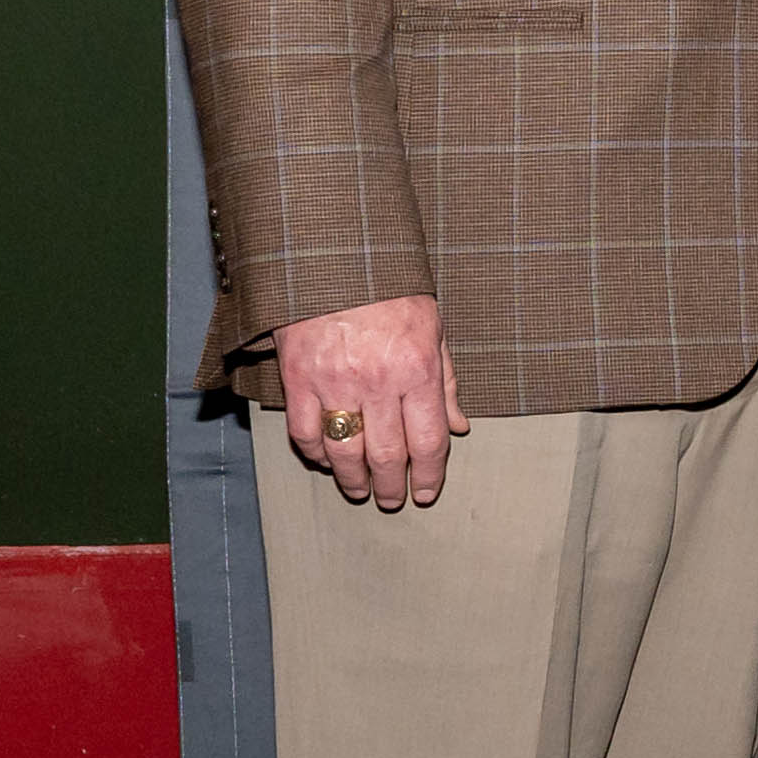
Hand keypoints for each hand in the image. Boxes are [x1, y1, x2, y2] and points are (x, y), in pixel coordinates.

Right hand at [273, 294, 467, 511]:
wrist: (335, 256)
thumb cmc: (391, 292)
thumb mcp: (433, 329)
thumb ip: (445, 382)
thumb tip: (459, 427)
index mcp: (417, 369)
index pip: (429, 440)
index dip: (429, 474)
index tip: (426, 493)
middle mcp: (378, 381)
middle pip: (387, 454)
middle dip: (392, 486)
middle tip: (392, 501)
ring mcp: (334, 381)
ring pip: (345, 451)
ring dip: (353, 479)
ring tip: (359, 491)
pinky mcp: (297, 377)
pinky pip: (304, 431)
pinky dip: (314, 453)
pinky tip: (325, 461)